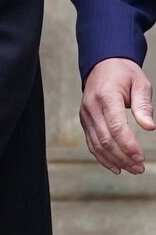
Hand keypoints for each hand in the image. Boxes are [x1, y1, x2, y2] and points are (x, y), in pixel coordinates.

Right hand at [80, 57, 153, 174]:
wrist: (102, 65)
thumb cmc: (123, 73)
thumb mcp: (139, 83)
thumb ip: (143, 106)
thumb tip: (150, 127)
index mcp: (106, 96)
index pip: (116, 126)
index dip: (128, 144)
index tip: (140, 156)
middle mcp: (92, 108)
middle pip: (106, 139)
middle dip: (123, 157)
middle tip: (139, 168)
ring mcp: (86, 116)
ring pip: (97, 145)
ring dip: (114, 160)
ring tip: (131, 169)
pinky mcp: (85, 122)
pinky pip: (92, 143)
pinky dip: (102, 157)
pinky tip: (115, 167)